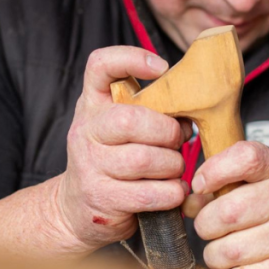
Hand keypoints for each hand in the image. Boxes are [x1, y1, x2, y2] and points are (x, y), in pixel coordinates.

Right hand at [56, 46, 190, 251]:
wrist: (77, 209)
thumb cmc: (112, 161)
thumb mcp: (121, 129)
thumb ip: (151, 114)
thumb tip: (191, 116)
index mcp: (93, 104)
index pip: (100, 65)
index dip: (131, 59)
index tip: (161, 68)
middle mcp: (86, 130)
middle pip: (131, 120)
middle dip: (167, 132)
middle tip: (178, 141)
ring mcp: (90, 166)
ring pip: (143, 160)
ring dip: (172, 165)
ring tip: (175, 169)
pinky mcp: (102, 198)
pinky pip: (148, 194)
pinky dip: (171, 193)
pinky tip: (173, 191)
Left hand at [184, 141, 268, 268]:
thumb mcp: (265, 187)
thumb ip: (226, 187)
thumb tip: (189, 204)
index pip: (246, 157)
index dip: (214, 170)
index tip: (200, 186)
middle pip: (225, 213)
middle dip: (205, 226)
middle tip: (211, 230)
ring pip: (227, 251)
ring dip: (214, 257)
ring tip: (224, 254)